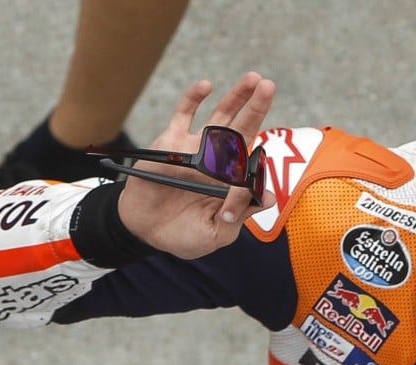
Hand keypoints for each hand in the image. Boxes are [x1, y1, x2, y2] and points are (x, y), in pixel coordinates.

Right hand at [116, 72, 276, 258]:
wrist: (146, 231)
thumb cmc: (184, 234)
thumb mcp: (218, 232)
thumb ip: (242, 214)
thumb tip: (270, 196)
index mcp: (233, 180)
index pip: (251, 165)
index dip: (255, 172)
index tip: (254, 187)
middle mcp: (218, 159)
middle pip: (242, 127)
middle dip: (257, 107)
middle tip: (269, 85)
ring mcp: (196, 147)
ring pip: (219, 116)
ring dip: (236, 97)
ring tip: (254, 78)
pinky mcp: (171, 141)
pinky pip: (183, 115)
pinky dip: (194, 98)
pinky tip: (206, 85)